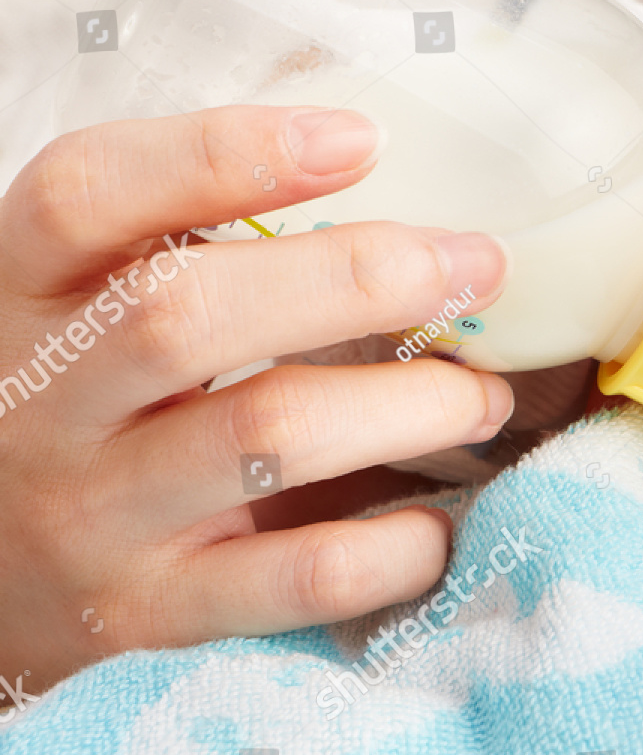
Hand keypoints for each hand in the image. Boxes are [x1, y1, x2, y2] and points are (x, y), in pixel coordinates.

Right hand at [0, 105, 513, 693]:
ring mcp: (95, 518)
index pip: (87, 193)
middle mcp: (42, 403)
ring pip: (269, 436)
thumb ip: (184, 238)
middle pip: (190, 313)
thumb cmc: (72, 413)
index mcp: (21, 292)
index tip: (361, 139)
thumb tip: (356, 144)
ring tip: (484, 396)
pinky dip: (394, 546)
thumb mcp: (86, 308)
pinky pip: (300, 577)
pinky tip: (435, 523)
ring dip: (411, 405)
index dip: (224, 153)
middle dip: (362, 278)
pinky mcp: (154, 615)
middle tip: (475, 267)